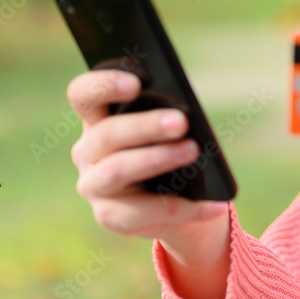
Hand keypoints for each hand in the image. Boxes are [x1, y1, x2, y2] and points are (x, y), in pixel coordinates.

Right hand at [67, 70, 230, 298]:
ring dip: (157, 159)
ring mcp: (93, 185)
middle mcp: (88, 150)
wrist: (176, 197)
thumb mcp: (169, 127)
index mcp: (98, 118)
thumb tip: (188, 115)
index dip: (103, 85)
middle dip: (145, 126)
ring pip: (117, 170)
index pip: (84, 95)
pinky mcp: (109, 215)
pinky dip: (186, 208)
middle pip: (107, 134)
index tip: (136, 83)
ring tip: (193, 151)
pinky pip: (144, 212)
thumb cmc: (169, 145)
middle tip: (181, 121)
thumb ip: (169, 115)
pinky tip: (215, 204)